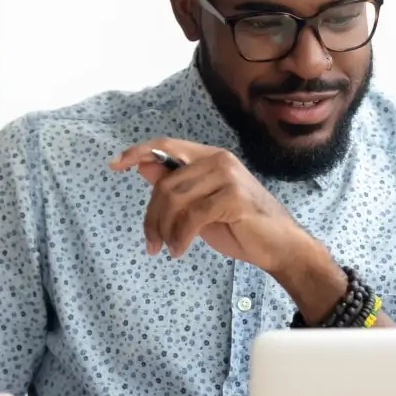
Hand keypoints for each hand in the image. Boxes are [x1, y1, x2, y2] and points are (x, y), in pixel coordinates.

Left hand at [108, 137, 306, 272]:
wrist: (280, 247)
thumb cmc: (241, 227)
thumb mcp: (199, 205)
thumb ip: (175, 185)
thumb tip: (142, 165)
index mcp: (211, 156)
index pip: (166, 146)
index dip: (138, 151)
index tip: (114, 164)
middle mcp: (219, 160)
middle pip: (165, 183)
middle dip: (152, 217)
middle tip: (151, 243)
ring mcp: (228, 177)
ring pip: (174, 199)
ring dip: (164, 230)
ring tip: (168, 249)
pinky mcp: (234, 198)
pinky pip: (191, 217)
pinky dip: (180, 237)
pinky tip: (180, 250)